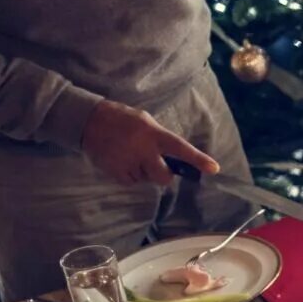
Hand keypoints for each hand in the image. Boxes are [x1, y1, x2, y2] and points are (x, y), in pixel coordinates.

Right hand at [82, 99, 217, 185]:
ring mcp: (128, 162)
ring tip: (130, 153)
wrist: (88, 120)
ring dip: (143, 171)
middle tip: (155, 162)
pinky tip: (121, 159)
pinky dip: (130, 174)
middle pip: (164, 177)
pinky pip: (132, 182)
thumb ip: (161, 139)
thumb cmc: (123, 119)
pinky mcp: (116, 172)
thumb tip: (176, 158)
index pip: (180, 148)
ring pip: (146, 180)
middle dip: (163, 174)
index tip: (214, 168)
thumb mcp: (146, 122)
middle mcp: (142, 150)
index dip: (198, 159)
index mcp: (153, 134)